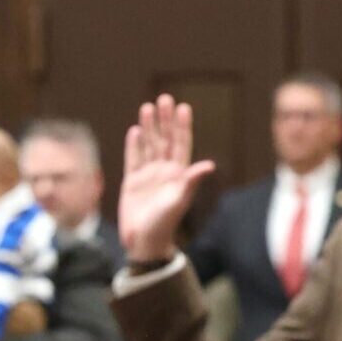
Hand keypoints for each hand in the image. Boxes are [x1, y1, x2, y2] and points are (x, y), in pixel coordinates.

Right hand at [118, 96, 212, 262]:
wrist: (144, 242)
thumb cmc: (164, 224)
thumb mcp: (179, 201)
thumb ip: (191, 182)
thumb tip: (209, 165)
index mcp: (178, 174)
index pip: (181, 144)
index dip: (182, 126)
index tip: (184, 108)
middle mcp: (164, 171)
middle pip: (164, 140)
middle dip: (165, 120)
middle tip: (164, 99)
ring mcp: (148, 176)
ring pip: (149, 145)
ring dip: (149, 127)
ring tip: (147, 108)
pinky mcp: (132, 182)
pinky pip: (133, 159)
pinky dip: (134, 145)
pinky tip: (135, 130)